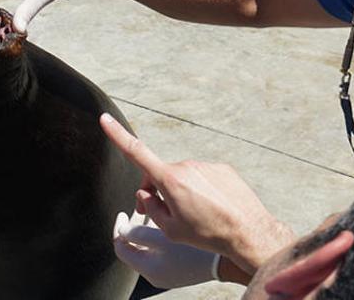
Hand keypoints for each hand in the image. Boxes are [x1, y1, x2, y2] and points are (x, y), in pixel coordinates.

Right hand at [100, 114, 294, 273]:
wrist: (248, 233)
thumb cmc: (207, 235)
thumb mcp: (170, 229)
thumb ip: (151, 207)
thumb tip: (145, 193)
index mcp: (169, 180)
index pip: (136, 152)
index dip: (118, 135)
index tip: (105, 118)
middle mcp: (186, 166)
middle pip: (161, 175)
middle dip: (158, 191)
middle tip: (166, 215)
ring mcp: (205, 166)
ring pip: (183, 177)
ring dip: (182, 192)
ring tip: (196, 215)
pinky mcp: (221, 169)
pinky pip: (203, 178)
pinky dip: (201, 191)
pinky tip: (212, 208)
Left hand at [113, 211, 219, 287]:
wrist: (227, 259)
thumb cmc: (195, 248)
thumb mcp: (163, 237)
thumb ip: (138, 233)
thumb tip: (122, 229)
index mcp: (148, 269)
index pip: (121, 248)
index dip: (119, 227)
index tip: (123, 212)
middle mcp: (155, 274)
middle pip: (133, 247)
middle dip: (133, 226)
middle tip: (139, 208)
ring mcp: (166, 272)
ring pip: (147, 247)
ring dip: (146, 229)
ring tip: (153, 211)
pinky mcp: (177, 268)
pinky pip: (159, 250)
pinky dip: (159, 235)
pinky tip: (168, 221)